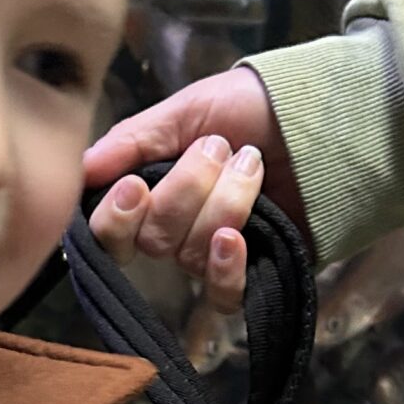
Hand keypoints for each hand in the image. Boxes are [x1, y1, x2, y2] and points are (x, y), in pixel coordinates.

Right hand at [83, 69, 294, 315]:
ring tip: (252, 163)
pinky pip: (222, 295)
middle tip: (219, 147)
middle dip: (186, 190)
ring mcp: (211, 255)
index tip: (136, 186)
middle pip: (152, 240)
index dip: (116, 217)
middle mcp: (173, 231)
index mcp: (149, 192)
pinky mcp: (252, 275)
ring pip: (190, 255)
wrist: (323, 114)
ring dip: (223, 204)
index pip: (108, 230)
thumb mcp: (186, 109)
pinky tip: (236, 240)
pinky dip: (225, 269)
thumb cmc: (250, 107)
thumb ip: (131, 141)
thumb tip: (80, 169)